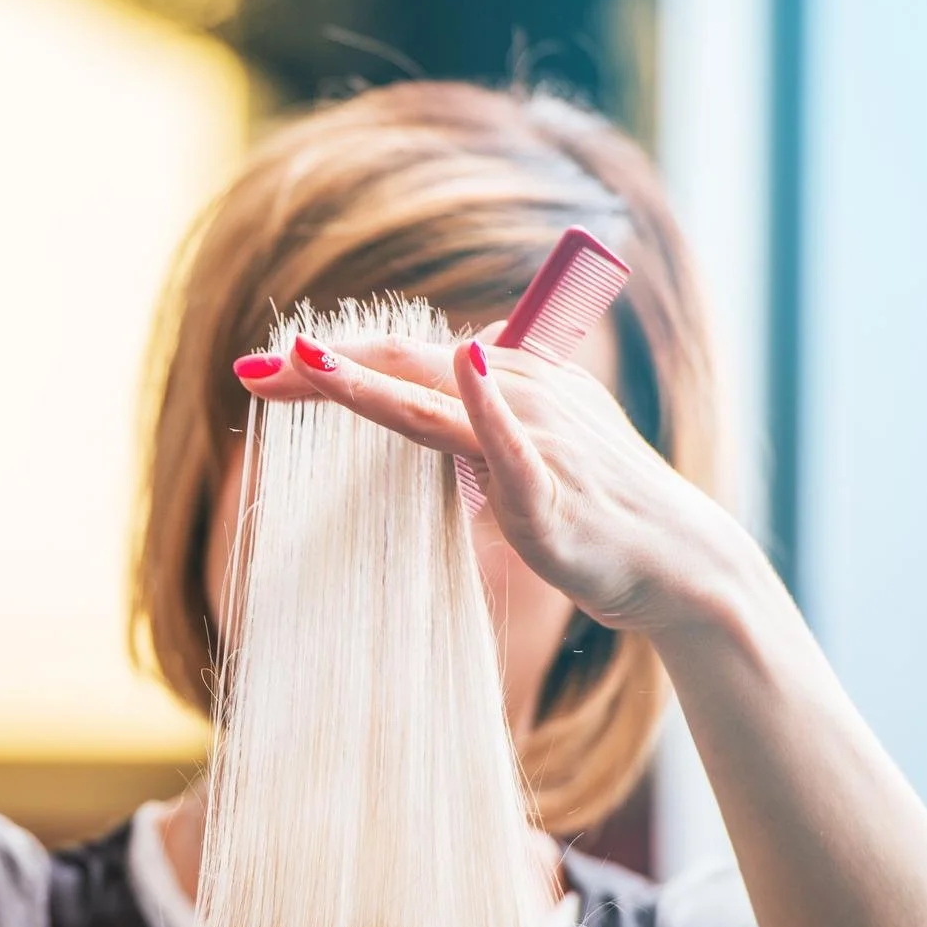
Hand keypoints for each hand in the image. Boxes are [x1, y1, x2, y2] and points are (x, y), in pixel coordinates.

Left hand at [237, 330, 752, 635]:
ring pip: (438, 397)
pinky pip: (512, 440)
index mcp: (508, 380)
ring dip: (371, 380)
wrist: (675, 565)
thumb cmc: (596, 513)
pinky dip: (487, 405)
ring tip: (307, 364)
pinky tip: (466, 373)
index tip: (263, 370)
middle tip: (251, 370)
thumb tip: (443, 394)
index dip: (332, 362)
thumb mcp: (529, 453)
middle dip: (323, 367)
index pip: (404, 360)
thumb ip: (479, 426)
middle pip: (405, 366)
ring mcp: (537, 436)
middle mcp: (521, 392)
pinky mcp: (550, 486)